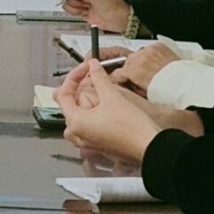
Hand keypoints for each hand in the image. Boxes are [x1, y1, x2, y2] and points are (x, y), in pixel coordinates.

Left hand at [54, 57, 176, 161]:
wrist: (149, 147)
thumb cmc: (132, 128)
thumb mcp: (112, 96)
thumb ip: (99, 78)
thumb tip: (93, 65)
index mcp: (75, 123)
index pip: (63, 95)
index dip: (73, 77)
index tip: (86, 68)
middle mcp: (78, 135)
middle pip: (69, 106)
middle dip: (77, 89)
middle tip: (89, 76)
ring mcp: (87, 142)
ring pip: (78, 117)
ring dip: (84, 102)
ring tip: (96, 91)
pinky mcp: (98, 145)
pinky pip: (87, 127)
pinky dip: (91, 114)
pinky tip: (103, 107)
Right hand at [115, 42, 176, 88]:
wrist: (184, 83)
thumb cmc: (168, 90)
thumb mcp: (143, 93)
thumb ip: (131, 87)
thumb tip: (125, 86)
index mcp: (134, 71)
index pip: (116, 73)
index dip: (116, 79)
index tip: (118, 81)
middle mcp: (140, 58)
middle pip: (126, 62)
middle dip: (129, 70)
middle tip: (136, 77)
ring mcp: (149, 50)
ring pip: (137, 54)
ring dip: (139, 61)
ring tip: (147, 70)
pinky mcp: (158, 46)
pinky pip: (149, 49)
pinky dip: (150, 55)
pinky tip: (155, 63)